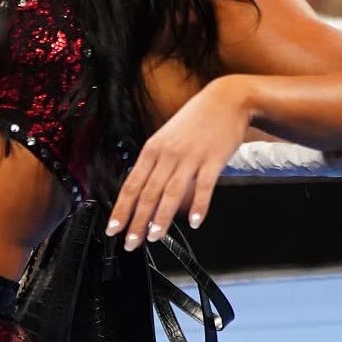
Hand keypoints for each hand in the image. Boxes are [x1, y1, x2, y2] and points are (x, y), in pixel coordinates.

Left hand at [107, 76, 250, 247]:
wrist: (227, 99)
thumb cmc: (195, 121)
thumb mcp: (166, 137)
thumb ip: (156, 164)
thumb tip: (143, 192)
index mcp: (153, 150)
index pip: (131, 185)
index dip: (121, 209)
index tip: (113, 229)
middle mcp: (168, 154)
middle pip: (148, 193)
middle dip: (137, 221)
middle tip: (130, 242)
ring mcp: (191, 157)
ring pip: (171, 192)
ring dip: (162, 218)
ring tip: (154, 237)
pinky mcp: (213, 160)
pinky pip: (204, 187)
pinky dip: (199, 206)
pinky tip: (194, 222)